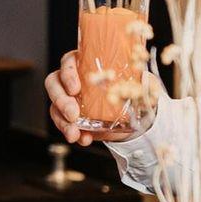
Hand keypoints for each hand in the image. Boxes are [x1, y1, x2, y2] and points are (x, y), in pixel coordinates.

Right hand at [45, 51, 163, 145]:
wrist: (135, 117)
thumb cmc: (134, 92)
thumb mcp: (141, 84)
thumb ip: (142, 82)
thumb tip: (147, 84)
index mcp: (86, 64)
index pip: (68, 62)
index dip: (67, 74)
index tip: (76, 88)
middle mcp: (73, 80)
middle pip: (54, 84)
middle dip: (61, 100)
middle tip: (73, 115)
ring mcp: (69, 99)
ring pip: (54, 106)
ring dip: (62, 121)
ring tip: (74, 134)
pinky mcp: (70, 118)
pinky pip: (63, 124)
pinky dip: (71, 132)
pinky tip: (83, 139)